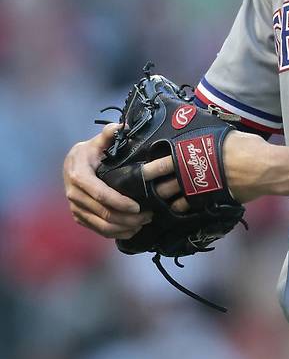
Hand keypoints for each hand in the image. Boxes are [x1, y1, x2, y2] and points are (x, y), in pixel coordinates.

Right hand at [63, 123, 152, 238]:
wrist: (70, 166)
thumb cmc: (87, 154)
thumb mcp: (96, 142)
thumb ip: (108, 134)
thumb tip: (122, 126)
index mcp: (79, 176)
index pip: (101, 194)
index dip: (120, 203)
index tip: (138, 207)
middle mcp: (74, 195)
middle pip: (104, 213)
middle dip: (128, 218)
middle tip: (148, 216)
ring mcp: (76, 208)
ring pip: (102, 225)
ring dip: (125, 227)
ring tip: (143, 223)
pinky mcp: (80, 217)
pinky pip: (99, 230)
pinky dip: (116, 233)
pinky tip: (132, 230)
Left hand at [142, 130, 269, 206]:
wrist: (263, 169)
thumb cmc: (246, 147)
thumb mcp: (224, 135)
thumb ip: (209, 139)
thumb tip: (206, 135)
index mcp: (190, 153)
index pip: (162, 162)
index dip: (150, 169)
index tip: (143, 172)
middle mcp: (189, 172)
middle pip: (162, 183)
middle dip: (153, 187)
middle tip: (146, 191)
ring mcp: (198, 189)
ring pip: (172, 198)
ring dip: (164, 200)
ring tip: (158, 202)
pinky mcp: (208, 201)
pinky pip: (187, 207)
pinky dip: (181, 209)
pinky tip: (177, 209)